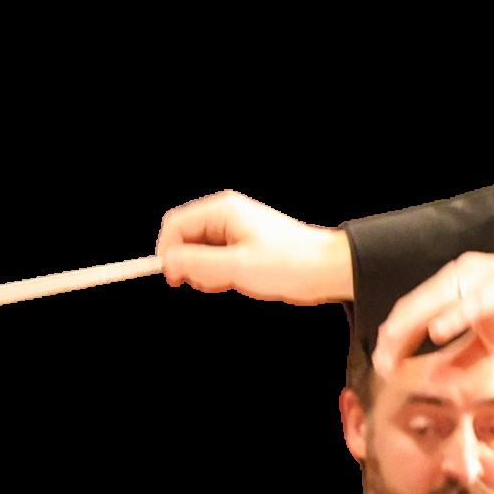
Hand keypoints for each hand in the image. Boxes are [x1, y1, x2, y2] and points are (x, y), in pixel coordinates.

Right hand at [156, 190, 355, 304]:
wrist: (326, 270)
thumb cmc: (289, 263)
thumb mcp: (238, 266)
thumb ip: (198, 262)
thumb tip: (167, 261)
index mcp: (222, 211)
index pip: (174, 226)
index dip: (168, 253)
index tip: (177, 279)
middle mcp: (225, 216)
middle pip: (184, 239)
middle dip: (190, 264)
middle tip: (213, 281)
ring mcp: (233, 232)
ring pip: (198, 254)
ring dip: (205, 273)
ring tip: (231, 281)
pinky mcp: (241, 248)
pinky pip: (214, 261)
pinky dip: (217, 275)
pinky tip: (236, 282)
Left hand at [374, 252, 493, 373]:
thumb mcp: (489, 341)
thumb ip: (462, 356)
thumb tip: (435, 377)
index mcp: (458, 284)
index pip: (416, 307)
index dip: (396, 335)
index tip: (383, 363)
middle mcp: (465, 274)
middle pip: (419, 302)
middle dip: (396, 334)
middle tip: (382, 362)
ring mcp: (486, 276)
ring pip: (440, 298)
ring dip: (415, 325)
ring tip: (396, 349)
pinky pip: (476, 300)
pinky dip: (455, 315)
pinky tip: (436, 331)